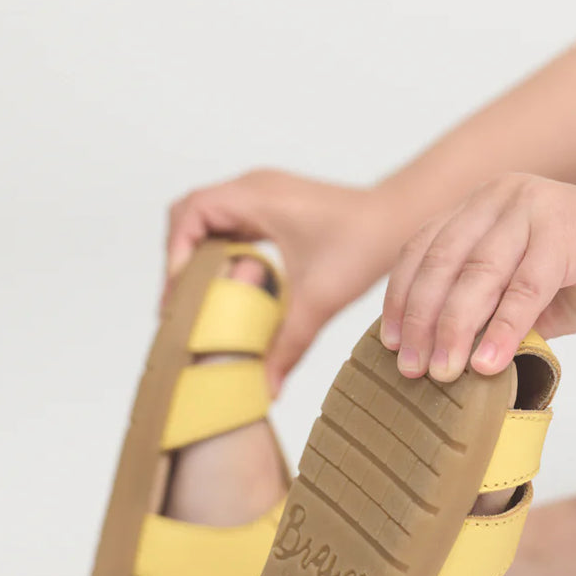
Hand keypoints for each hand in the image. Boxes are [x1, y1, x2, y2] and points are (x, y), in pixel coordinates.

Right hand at [165, 169, 402, 390]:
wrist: (400, 221)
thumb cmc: (364, 246)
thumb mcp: (319, 300)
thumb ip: (288, 345)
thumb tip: (267, 388)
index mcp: (256, 196)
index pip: (190, 214)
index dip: (175, 254)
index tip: (179, 296)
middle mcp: (254, 187)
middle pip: (189, 215)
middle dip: (179, 258)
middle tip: (182, 305)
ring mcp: (263, 192)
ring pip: (207, 218)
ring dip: (197, 254)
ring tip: (198, 299)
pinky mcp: (274, 205)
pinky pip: (230, 222)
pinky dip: (219, 249)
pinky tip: (228, 283)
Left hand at [380, 173, 575, 380]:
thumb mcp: (525, 292)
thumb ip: (486, 309)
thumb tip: (439, 355)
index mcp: (481, 208)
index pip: (423, 251)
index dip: (402, 299)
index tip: (391, 344)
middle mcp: (500, 199)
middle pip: (442, 264)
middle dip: (422, 322)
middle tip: (412, 370)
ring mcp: (534, 209)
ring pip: (478, 276)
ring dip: (455, 330)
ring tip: (443, 374)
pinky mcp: (567, 231)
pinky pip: (525, 288)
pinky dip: (503, 330)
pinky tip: (488, 363)